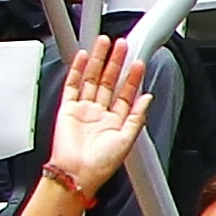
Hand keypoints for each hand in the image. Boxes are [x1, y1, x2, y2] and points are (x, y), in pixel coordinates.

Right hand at [40, 37, 150, 202]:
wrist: (77, 172)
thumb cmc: (102, 163)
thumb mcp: (128, 139)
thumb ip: (138, 116)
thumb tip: (148, 97)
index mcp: (116, 120)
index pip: (126, 93)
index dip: (133, 77)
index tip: (138, 62)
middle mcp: (100, 112)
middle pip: (109, 81)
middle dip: (116, 62)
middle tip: (122, 44)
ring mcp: (84, 109)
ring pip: (92, 79)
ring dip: (99, 61)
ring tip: (105, 43)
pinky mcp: (67, 108)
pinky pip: (72, 85)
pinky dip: (76, 70)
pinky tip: (82, 57)